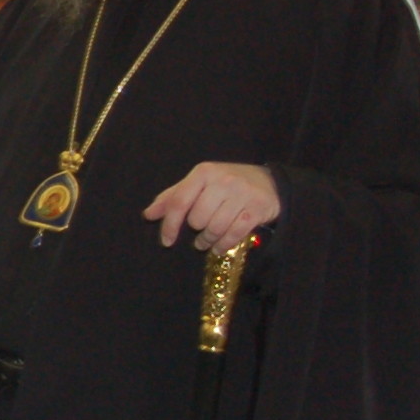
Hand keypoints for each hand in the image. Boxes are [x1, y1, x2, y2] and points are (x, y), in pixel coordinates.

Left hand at [145, 162, 278, 252]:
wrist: (270, 183)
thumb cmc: (226, 184)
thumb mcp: (199, 184)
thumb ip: (173, 197)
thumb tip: (148, 214)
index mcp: (203, 172)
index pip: (179, 201)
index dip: (169, 224)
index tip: (166, 241)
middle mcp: (222, 180)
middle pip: (197, 219)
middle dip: (196, 230)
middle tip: (200, 230)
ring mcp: (241, 194)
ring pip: (214, 228)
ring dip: (208, 240)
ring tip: (206, 241)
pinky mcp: (257, 209)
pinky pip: (233, 234)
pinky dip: (223, 245)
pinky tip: (219, 247)